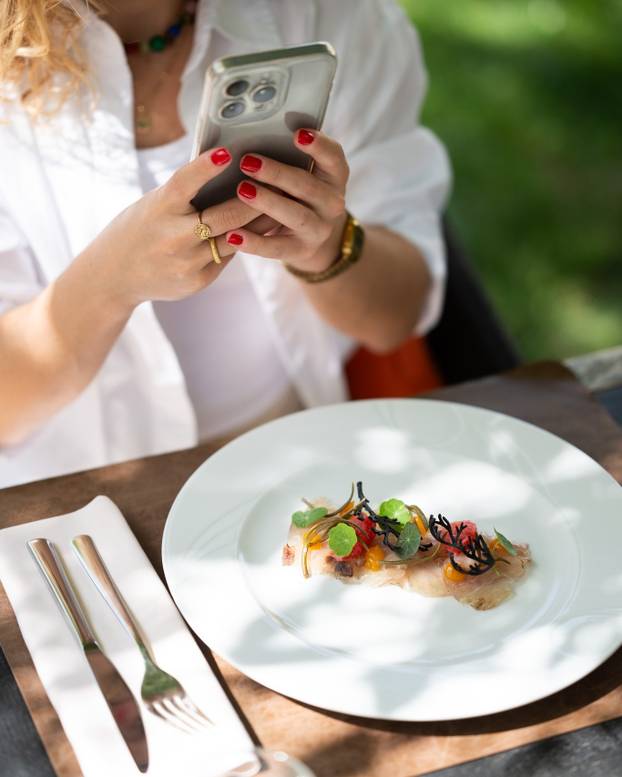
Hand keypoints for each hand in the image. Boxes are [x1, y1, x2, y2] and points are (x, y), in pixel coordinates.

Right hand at [83, 147, 270, 309]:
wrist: (116, 276)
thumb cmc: (140, 229)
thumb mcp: (154, 205)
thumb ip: (185, 195)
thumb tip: (227, 173)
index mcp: (159, 209)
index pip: (184, 183)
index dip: (205, 167)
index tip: (226, 151)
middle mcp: (173, 237)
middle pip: (224, 216)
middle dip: (255, 199)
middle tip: (281, 181)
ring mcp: (187, 263)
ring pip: (234, 238)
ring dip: (260, 223)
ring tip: (282, 206)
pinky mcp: (198, 280)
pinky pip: (227, 257)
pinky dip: (243, 242)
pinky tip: (263, 231)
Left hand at [224, 129, 349, 273]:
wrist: (309, 236)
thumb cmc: (298, 193)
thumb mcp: (304, 172)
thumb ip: (289, 155)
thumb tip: (256, 133)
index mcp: (334, 177)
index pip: (334, 158)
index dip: (318, 146)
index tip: (297, 134)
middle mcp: (332, 203)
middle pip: (308, 186)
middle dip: (277, 173)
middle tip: (248, 162)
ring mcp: (319, 229)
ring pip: (296, 216)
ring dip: (268, 202)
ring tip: (242, 190)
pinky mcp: (302, 250)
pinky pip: (277, 248)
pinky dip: (255, 243)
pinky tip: (234, 235)